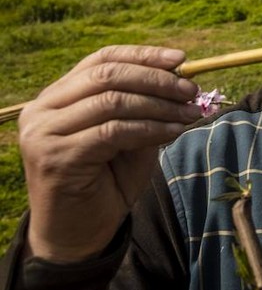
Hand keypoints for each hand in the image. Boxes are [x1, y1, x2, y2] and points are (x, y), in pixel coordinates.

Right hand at [17, 45, 202, 261]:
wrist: (78, 234)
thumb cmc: (106, 182)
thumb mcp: (130, 137)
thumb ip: (144, 107)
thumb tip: (180, 78)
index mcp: (56, 97)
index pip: (102, 59)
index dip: (143, 55)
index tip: (181, 59)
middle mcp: (42, 110)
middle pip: (107, 75)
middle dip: (157, 80)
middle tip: (191, 90)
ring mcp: (43, 133)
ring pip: (112, 101)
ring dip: (160, 105)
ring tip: (191, 113)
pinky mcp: (55, 157)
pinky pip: (113, 131)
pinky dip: (151, 128)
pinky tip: (175, 132)